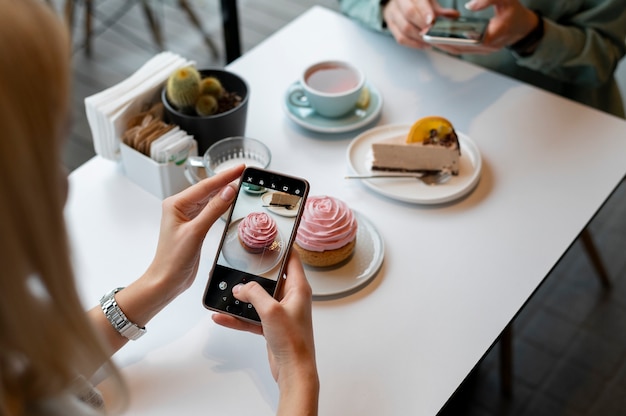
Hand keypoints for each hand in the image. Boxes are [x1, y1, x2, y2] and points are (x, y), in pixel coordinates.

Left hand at [143, 164, 244, 303]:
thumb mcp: (196, 232)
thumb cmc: (173, 259)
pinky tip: (229, 200)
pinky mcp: (194, 227)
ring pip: (209, 199)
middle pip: (207, 190)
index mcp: (176, 204)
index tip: (240, 168)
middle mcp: (180, 208)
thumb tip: (229, 191)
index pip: (205, 186)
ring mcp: (187, 217)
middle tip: (244, 171)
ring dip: (224, 191)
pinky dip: (221, 205)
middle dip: (226, 180)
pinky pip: (209, 210)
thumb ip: (214, 210)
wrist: (167, 281)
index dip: (225, 176)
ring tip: (240, 182)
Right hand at [212, 253, 318, 413]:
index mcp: (298, 288)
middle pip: (271, 278)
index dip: (283, 247)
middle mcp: (291, 298)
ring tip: (225, 293)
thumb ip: (254, 294)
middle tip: (240, 263)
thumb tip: (241, 287)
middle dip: (254, 274)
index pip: (292, 260)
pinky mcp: (272, 327)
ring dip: (242, 298)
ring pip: (258, 299)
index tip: (270, 238)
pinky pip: (252, 317)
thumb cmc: (293, 341)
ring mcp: (281, 312)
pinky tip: (222, 317)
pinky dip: (238, 317)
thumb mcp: (271, 310)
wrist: (293, 370)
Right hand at [382, 0, 458, 48]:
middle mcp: (400, 2)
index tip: (432, 21)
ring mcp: (393, 15)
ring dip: (419, 37)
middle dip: (422, 25)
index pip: (418, 1)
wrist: (398, 4)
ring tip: (430, 41)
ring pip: (405, 28)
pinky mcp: (391, 27)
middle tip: (432, 33)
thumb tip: (454, 15)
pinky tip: (424, 45)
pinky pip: (401, 38)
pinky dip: (414, 44)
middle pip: (409, 14)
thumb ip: (440, 9)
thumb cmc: (415, 3)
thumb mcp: (428, 2)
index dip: (425, 11)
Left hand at [433, 0, 538, 54]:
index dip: (452, 38)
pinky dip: (452, 44)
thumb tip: (469, 5)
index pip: (468, 39)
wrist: (524, 27)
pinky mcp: (481, 50)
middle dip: (443, 42)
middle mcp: (487, 47)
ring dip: (445, 45)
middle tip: (427, 36)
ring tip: (430, 38)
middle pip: (460, 47)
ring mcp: (484, 50)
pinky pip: (464, 49)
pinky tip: (441, 39)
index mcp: (493, 36)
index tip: (438, 34)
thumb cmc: (514, 12)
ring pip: (460, 50)